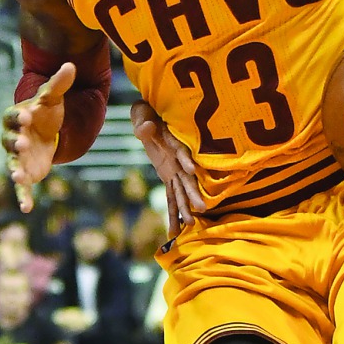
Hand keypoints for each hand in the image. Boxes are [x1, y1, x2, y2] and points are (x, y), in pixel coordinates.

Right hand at [2, 63, 74, 212]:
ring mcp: (18, 157)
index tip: (27, 115)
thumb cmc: (46, 112)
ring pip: (13, 164)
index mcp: (16, 117)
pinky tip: (26, 208)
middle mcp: (13, 138)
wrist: (46, 131)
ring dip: (15, 170)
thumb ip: (59, 83)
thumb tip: (72, 65)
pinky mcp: (25, 173)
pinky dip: (22, 197)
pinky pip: (22, 187)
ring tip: (19, 177)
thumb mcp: (52, 98)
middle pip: (10, 140)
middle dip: (15, 142)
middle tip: (22, 143)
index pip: (14, 116)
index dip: (19, 116)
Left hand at [130, 99, 204, 237]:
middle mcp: (177, 160)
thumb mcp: (142, 115)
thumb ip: (143, 124)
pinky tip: (175, 230)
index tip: (191, 169)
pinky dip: (173, 212)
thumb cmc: (146, 114)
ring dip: (185, 206)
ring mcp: (174, 170)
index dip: (186, 159)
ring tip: (190, 224)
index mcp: (173, 143)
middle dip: (192, 193)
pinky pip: (171, 196)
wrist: (148, 116)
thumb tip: (146, 128)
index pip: (181, 151)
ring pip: (181, 191)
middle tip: (201, 208)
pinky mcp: (168, 176)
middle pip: (187, 177)